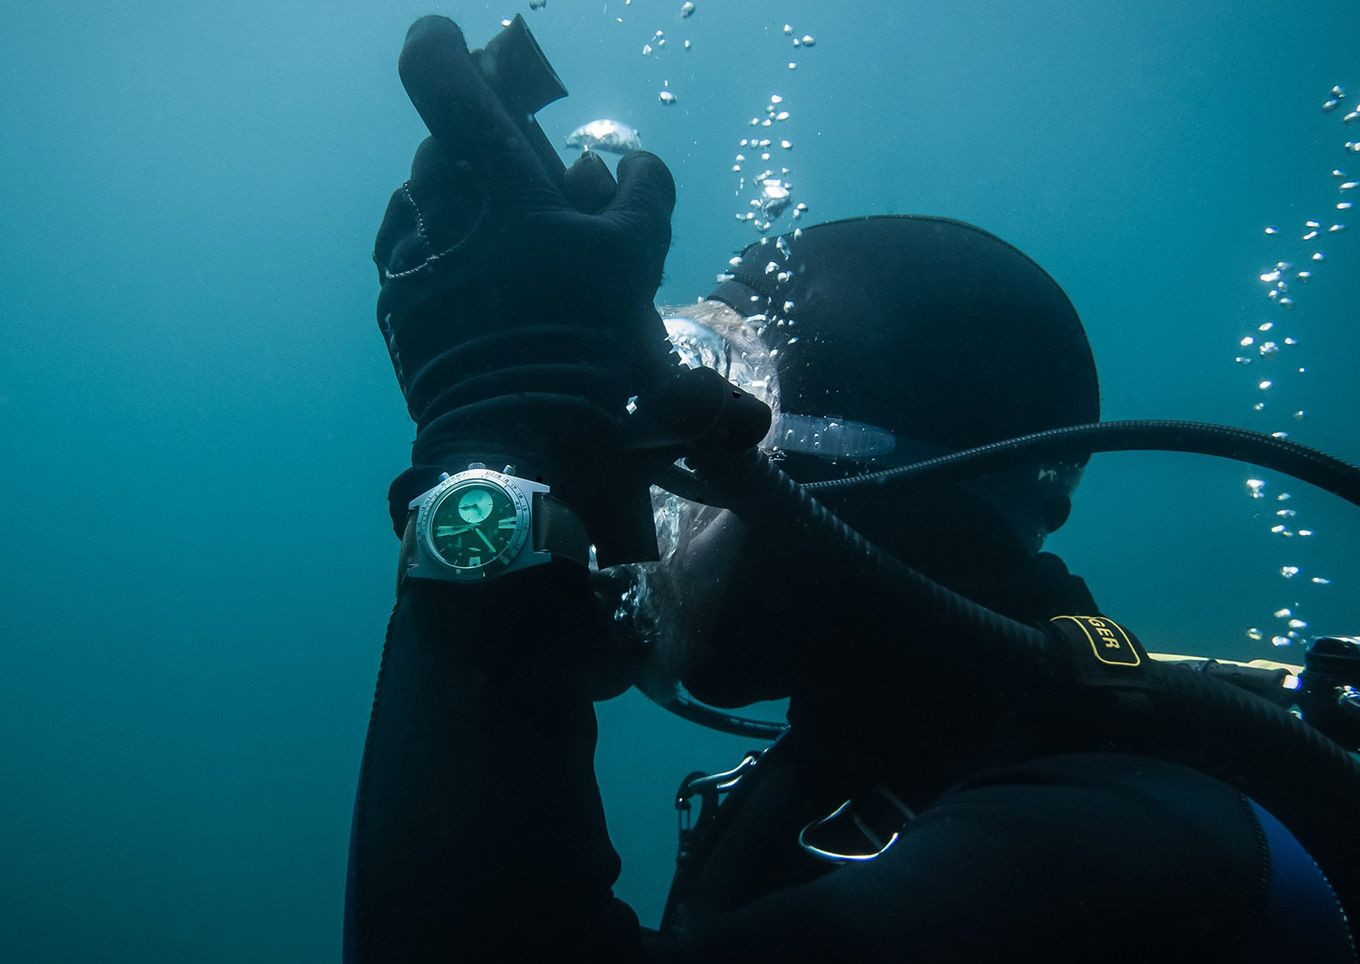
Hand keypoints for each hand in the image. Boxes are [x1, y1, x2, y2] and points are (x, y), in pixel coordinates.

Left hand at [374, 16, 675, 432]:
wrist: (517, 442)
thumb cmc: (583, 348)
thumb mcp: (636, 265)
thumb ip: (643, 195)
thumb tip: (636, 161)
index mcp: (499, 190)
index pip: (447, 87)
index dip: (439, 48)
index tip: (445, 37)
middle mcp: (440, 215)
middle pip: (438, 146)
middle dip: (472, 144)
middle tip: (511, 167)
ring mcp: (410, 263)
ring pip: (422, 199)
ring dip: (454, 197)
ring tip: (495, 231)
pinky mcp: (397, 308)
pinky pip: (410, 253)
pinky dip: (436, 246)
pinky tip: (467, 272)